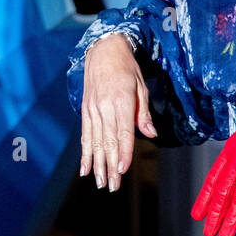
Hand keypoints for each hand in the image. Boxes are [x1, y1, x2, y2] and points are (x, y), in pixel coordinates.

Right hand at [80, 33, 157, 191]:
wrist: (103, 49)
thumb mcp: (141, 86)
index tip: (123, 170)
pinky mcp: (85, 109)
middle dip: (110, 166)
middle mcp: (104, 105)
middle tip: (112, 186)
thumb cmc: (127, 68)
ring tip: (100, 182)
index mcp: (121, 100)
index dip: (123, 152)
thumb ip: (144, 112)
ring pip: (95, 141)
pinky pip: (85, 135)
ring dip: (97, 164)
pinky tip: (85, 168)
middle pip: (108, 141)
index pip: (123, 132)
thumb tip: (151, 134)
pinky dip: (85, 153)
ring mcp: (92, 108)